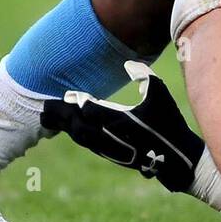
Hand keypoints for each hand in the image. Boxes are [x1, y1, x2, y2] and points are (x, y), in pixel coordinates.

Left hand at [40, 61, 201, 193]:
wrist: (175, 157)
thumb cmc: (169, 123)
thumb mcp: (160, 94)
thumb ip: (144, 75)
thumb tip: (128, 63)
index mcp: (120, 120)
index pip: (89, 110)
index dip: (77, 102)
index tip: (68, 94)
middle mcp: (111, 137)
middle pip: (77, 127)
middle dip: (61, 116)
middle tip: (45, 106)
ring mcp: (109, 148)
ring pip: (80, 138)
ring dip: (64, 127)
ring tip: (49, 117)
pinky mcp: (110, 155)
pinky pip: (86, 144)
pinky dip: (74, 134)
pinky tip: (69, 128)